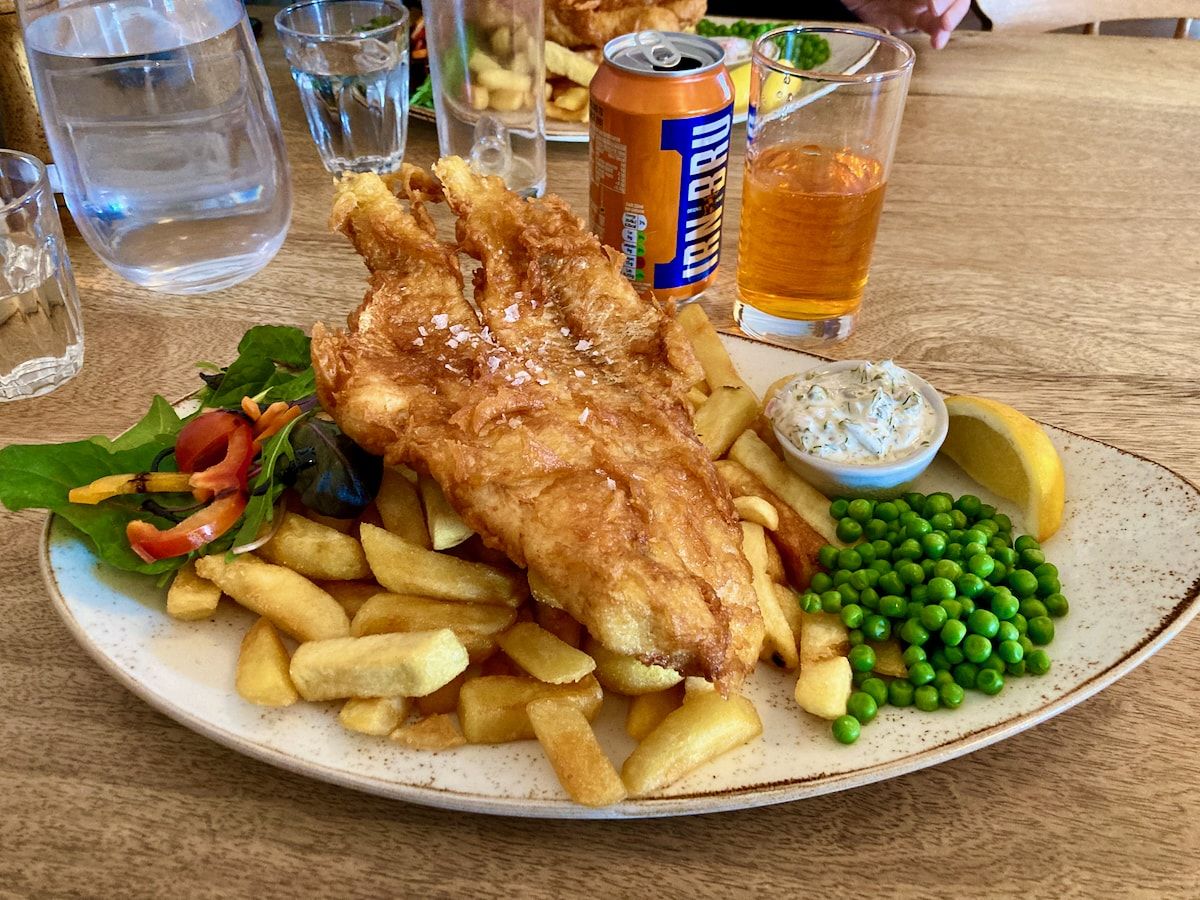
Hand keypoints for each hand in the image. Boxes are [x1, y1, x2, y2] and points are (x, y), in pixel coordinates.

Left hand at [842, 0, 970, 48]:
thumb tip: (927, 3)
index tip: (933, 6)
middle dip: (952, 5)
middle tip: (940, 17)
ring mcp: (921, 2)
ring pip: (947, 10)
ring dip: (950, 20)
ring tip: (943, 31)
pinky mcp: (912, 19)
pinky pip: (931, 25)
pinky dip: (938, 34)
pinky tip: (937, 43)